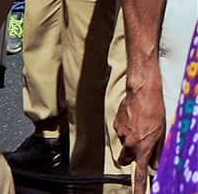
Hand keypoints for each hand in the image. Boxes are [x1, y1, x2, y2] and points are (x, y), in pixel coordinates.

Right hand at [115, 74, 164, 191]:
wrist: (141, 93)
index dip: (139, 186)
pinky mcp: (116, 124)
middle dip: (130, 158)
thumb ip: (157, 152)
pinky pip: (121, 132)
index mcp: (143, 147)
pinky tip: (133, 119)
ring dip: (130, 139)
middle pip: (126, 159)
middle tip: (137, 149)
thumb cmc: (154, 111)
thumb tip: (155, 165)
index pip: (140, 172)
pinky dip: (126, 129)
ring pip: (124, 143)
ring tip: (139, 125)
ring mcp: (121, 133)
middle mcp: (129, 143)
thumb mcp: (161, 134)